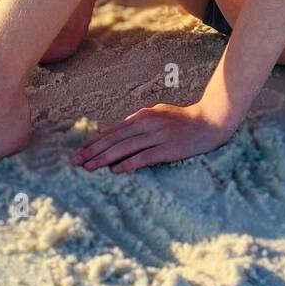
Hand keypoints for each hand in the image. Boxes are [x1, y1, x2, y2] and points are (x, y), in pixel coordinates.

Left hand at [70, 100, 238, 173]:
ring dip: (104, 158)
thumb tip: (109, 130)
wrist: (209, 122)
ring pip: (125, 148)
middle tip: (75, 162)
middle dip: (93, 151)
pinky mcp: (168, 149)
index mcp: (142, 115)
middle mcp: (147, 124)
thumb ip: (133, 122)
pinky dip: (128, 164)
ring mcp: (157, 136)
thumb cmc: (180, 120)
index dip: (94, 142)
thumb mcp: (155, 115)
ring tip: (89, 168)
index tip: (79, 152)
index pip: (112, 131)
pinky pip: (144, 157)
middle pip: (114, 139)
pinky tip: (115, 171)